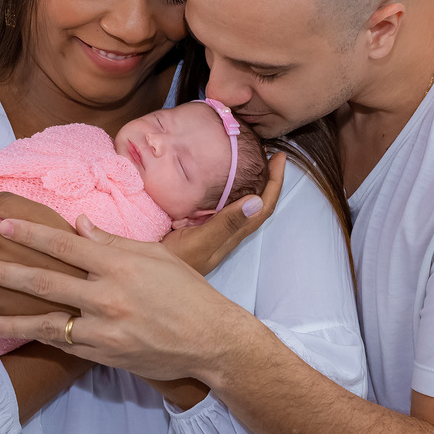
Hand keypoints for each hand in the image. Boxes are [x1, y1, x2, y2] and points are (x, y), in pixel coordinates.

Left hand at [0, 215, 267, 380]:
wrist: (211, 339)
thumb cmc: (187, 292)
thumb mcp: (155, 257)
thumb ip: (113, 242)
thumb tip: (79, 225)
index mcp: (121, 264)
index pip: (66, 244)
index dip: (31, 233)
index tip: (1, 222)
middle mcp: (109, 295)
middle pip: (47, 280)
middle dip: (7, 272)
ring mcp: (105, 328)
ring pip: (47, 320)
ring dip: (11, 317)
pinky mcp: (104, 354)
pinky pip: (62, 343)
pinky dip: (34, 337)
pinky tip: (9, 333)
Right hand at [162, 153, 285, 273]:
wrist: (154, 277)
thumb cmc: (177, 260)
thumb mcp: (201, 242)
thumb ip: (226, 224)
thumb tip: (256, 201)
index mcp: (233, 233)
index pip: (263, 207)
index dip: (275, 183)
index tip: (279, 158)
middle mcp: (228, 230)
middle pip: (258, 204)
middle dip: (268, 179)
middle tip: (270, 156)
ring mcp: (214, 228)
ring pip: (241, 203)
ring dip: (251, 183)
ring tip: (251, 162)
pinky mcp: (200, 225)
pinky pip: (223, 204)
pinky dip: (228, 188)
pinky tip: (219, 179)